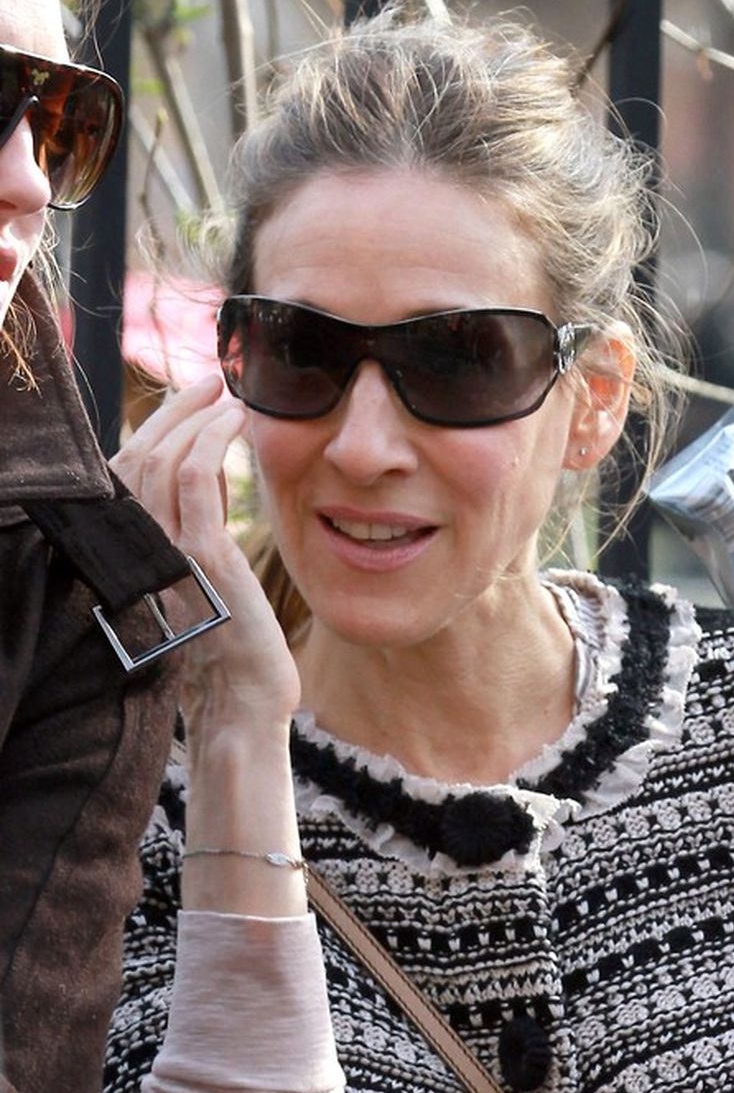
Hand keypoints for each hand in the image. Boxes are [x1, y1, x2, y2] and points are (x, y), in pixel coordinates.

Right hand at [113, 373, 301, 736]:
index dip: (155, 432)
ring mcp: (167, 553)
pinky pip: (196, 480)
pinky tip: (232, 423)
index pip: (131, 478)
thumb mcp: (208, 590)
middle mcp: (142, 553)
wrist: (242, 709)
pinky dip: (211, 441)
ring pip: (163, 462)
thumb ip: (198, 546)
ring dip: (195, 418)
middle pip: (139, 459)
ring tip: (226, 396)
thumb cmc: (235, 662)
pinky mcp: (201, 557)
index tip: (189, 403)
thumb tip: (212, 501)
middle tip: (208, 383)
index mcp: (139, 560)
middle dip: (173, 413)